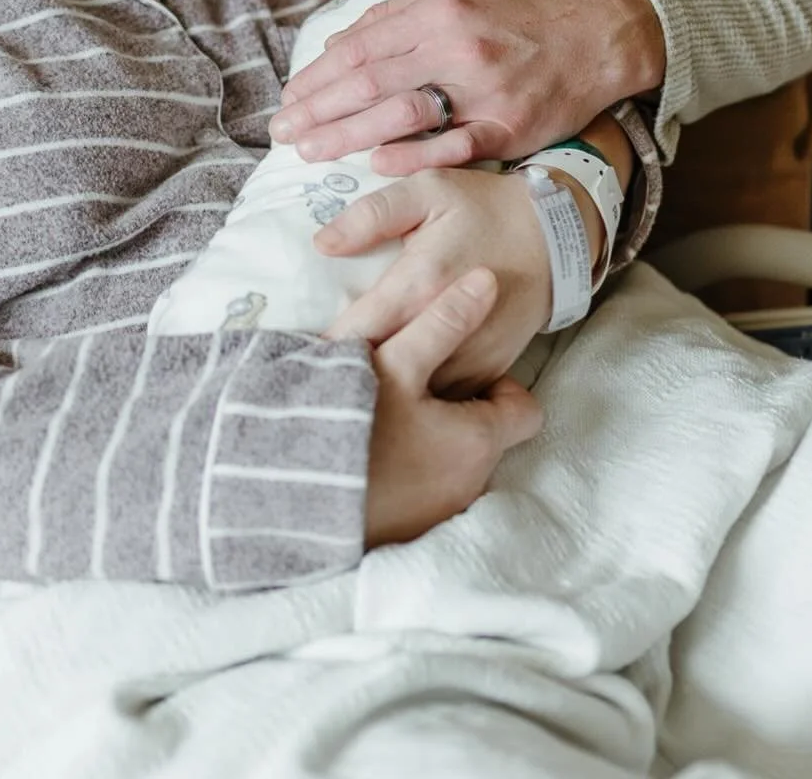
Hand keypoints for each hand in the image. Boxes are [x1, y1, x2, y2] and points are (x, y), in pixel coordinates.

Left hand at [271, 0, 662, 174]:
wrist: (594, 38)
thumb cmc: (515, 17)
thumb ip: (397, 15)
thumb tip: (339, 44)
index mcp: (438, 8)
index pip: (359, 46)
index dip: (317, 77)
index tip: (288, 100)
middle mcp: (457, 44)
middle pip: (370, 80)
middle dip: (318, 110)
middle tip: (282, 133)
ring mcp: (484, 88)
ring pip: (402, 113)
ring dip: (349, 136)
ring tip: (311, 152)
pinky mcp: (509, 126)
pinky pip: (453, 146)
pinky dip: (412, 155)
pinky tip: (376, 164)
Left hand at [323, 165, 606, 397]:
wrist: (559, 234)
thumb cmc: (485, 206)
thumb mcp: (429, 189)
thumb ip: (373, 214)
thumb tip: (322, 244)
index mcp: (422, 283)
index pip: (360, 330)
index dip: (325, 348)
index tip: (293, 359)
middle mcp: (447, 329)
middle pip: (384, 370)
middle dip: (346, 377)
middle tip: (309, 382)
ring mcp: (473, 356)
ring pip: (417, 392)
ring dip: (385, 391)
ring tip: (346, 391)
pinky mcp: (492, 370)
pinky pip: (447, 396)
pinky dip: (421, 394)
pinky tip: (395, 391)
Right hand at [363, 266, 542, 547]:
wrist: (288, 498)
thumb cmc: (353, 422)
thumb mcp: (397, 360)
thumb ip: (445, 320)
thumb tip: (489, 279)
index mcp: (478, 441)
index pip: (523, 408)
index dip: (496, 385)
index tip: (453, 370)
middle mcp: (470, 485)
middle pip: (485, 435)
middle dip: (457, 409)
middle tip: (410, 388)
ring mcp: (438, 514)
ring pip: (454, 463)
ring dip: (432, 441)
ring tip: (387, 417)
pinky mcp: (406, 533)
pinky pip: (424, 491)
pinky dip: (410, 471)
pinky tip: (373, 453)